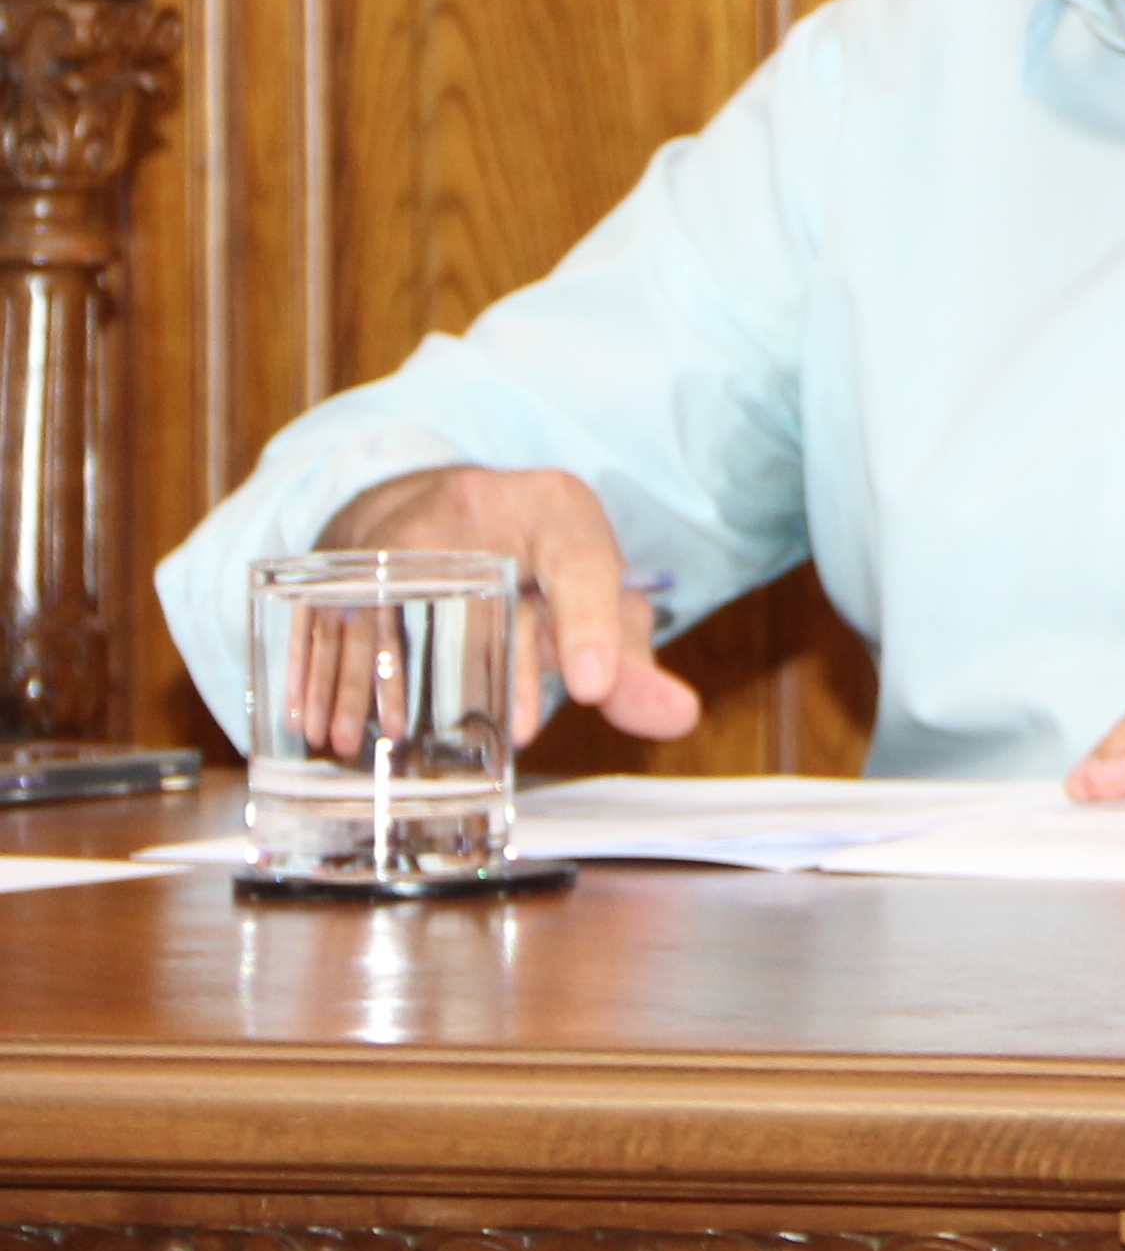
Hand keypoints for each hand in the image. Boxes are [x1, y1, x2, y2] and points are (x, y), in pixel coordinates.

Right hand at [319, 466, 698, 748]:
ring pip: (391, 607)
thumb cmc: (534, 562)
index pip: (581, 561)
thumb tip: (678, 718)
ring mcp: (402, 527)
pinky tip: (321, 724)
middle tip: (513, 735)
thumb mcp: (594, 595)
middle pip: (481, 590)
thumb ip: (632, 659)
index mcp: (554, 508)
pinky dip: (321, 674)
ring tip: (390, 744)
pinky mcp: (346, 556)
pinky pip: (329, 616)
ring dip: (384, 685)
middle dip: (495, 670)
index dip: (588, 626)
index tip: (593, 687)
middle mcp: (476, 506)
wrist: (441, 506)